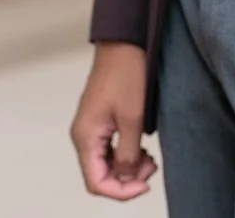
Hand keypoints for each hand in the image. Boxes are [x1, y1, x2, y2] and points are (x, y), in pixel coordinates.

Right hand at [70, 41, 156, 199]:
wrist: (124, 42)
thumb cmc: (126, 72)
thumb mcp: (133, 118)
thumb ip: (128, 153)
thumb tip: (125, 178)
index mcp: (85, 136)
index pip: (96, 182)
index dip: (121, 191)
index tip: (144, 185)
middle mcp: (83, 135)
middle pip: (100, 175)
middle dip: (126, 179)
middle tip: (151, 167)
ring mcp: (91, 127)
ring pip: (106, 163)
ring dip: (128, 167)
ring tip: (150, 158)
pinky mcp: (99, 120)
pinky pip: (109, 148)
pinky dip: (126, 153)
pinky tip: (143, 148)